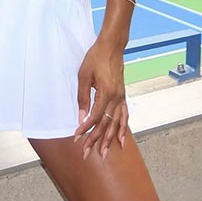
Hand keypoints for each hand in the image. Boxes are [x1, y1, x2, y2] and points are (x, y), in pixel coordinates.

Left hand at [73, 39, 127, 160]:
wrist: (111, 46)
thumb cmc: (95, 58)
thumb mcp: (84, 75)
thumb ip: (82, 97)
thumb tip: (81, 117)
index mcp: (106, 93)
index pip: (95, 117)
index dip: (86, 129)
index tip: (77, 138)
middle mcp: (117, 98)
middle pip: (105, 124)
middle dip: (95, 140)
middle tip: (87, 154)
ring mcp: (121, 97)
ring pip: (116, 123)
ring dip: (109, 139)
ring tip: (104, 153)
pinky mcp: (123, 95)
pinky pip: (124, 116)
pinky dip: (123, 129)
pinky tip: (121, 140)